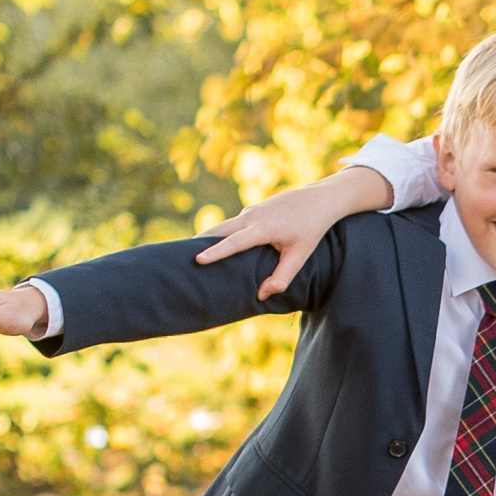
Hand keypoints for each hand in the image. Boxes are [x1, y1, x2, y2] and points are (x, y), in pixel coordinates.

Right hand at [195, 167, 394, 296]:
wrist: (319, 200)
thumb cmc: (311, 230)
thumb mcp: (300, 255)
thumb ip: (282, 276)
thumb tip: (261, 295)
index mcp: (263, 228)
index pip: (234, 242)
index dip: (216, 252)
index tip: (197, 259)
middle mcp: (252, 217)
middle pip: (219, 231)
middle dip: (199, 243)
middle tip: (177, 258)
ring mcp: (250, 212)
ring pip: (223, 226)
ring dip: (206, 238)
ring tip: (187, 253)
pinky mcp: (252, 211)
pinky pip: (231, 224)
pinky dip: (218, 234)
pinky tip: (209, 245)